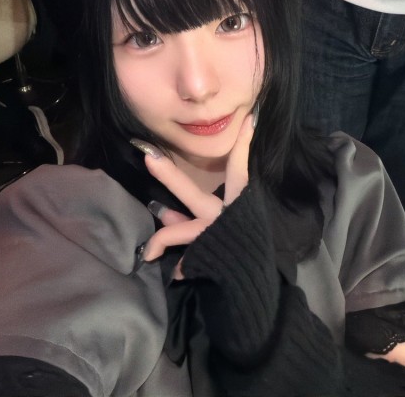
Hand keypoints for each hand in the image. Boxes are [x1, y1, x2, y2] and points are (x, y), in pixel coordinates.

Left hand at [141, 113, 254, 268]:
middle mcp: (226, 215)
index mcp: (240, 202)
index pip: (239, 167)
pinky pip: (188, 260)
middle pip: (192, 193)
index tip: (250, 118)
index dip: (244, 144)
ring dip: (163, 237)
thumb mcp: (226, 226)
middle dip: (168, 176)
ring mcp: (217, 236)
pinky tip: (179, 273)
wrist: (256, 285)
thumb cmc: (245, 249)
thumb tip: (161, 211)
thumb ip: (193, 216)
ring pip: (182, 231)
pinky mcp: (211, 257)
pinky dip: (183, 266)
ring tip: (149, 252)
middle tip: (147, 158)